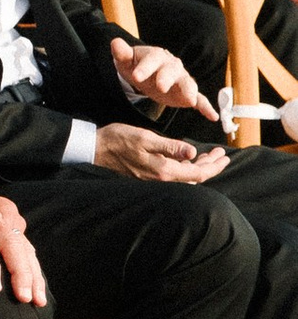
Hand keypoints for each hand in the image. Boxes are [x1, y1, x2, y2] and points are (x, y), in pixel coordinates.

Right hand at [95, 118, 228, 181]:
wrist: (94, 150)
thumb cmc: (118, 140)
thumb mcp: (145, 138)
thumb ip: (170, 147)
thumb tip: (192, 153)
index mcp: (163, 170)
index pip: (198, 173)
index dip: (213, 165)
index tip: (224, 156)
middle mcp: (161, 179)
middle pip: (194, 177)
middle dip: (210, 166)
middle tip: (221, 154)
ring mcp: (155, 180)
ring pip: (185, 177)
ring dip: (199, 167)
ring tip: (209, 156)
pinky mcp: (149, 177)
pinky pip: (175, 176)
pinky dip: (187, 168)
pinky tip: (188, 160)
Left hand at [110, 36, 216, 120]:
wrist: (146, 74)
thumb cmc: (136, 66)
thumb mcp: (126, 61)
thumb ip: (122, 54)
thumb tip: (115, 43)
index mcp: (156, 56)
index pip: (151, 59)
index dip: (144, 67)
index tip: (135, 76)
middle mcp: (172, 66)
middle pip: (171, 70)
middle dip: (166, 78)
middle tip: (160, 86)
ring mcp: (181, 79)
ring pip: (188, 83)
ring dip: (189, 90)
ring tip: (190, 100)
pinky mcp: (186, 93)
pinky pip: (199, 99)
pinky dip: (205, 107)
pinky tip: (212, 116)